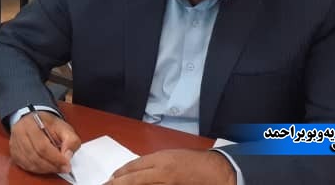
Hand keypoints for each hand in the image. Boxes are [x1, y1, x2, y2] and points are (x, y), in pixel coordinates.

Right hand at [9, 111, 80, 174]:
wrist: (35, 121)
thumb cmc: (48, 124)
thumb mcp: (64, 127)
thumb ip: (70, 140)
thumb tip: (67, 156)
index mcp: (31, 123)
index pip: (42, 145)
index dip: (55, 158)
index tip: (66, 164)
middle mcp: (19, 133)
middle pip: (35, 156)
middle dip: (51, 165)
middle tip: (63, 168)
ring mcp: (14, 143)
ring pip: (30, 163)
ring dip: (45, 169)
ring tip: (56, 167)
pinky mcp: (14, 152)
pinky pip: (25, 166)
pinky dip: (37, 169)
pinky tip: (46, 166)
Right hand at [107, 149, 235, 184]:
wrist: (229, 169)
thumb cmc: (210, 184)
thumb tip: (140, 183)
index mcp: (166, 174)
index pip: (134, 180)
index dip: (119, 184)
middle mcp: (162, 162)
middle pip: (132, 169)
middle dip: (117, 177)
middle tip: (105, 183)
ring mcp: (166, 155)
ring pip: (139, 162)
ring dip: (125, 170)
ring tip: (114, 178)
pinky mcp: (171, 153)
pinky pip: (147, 159)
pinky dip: (136, 165)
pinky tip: (135, 170)